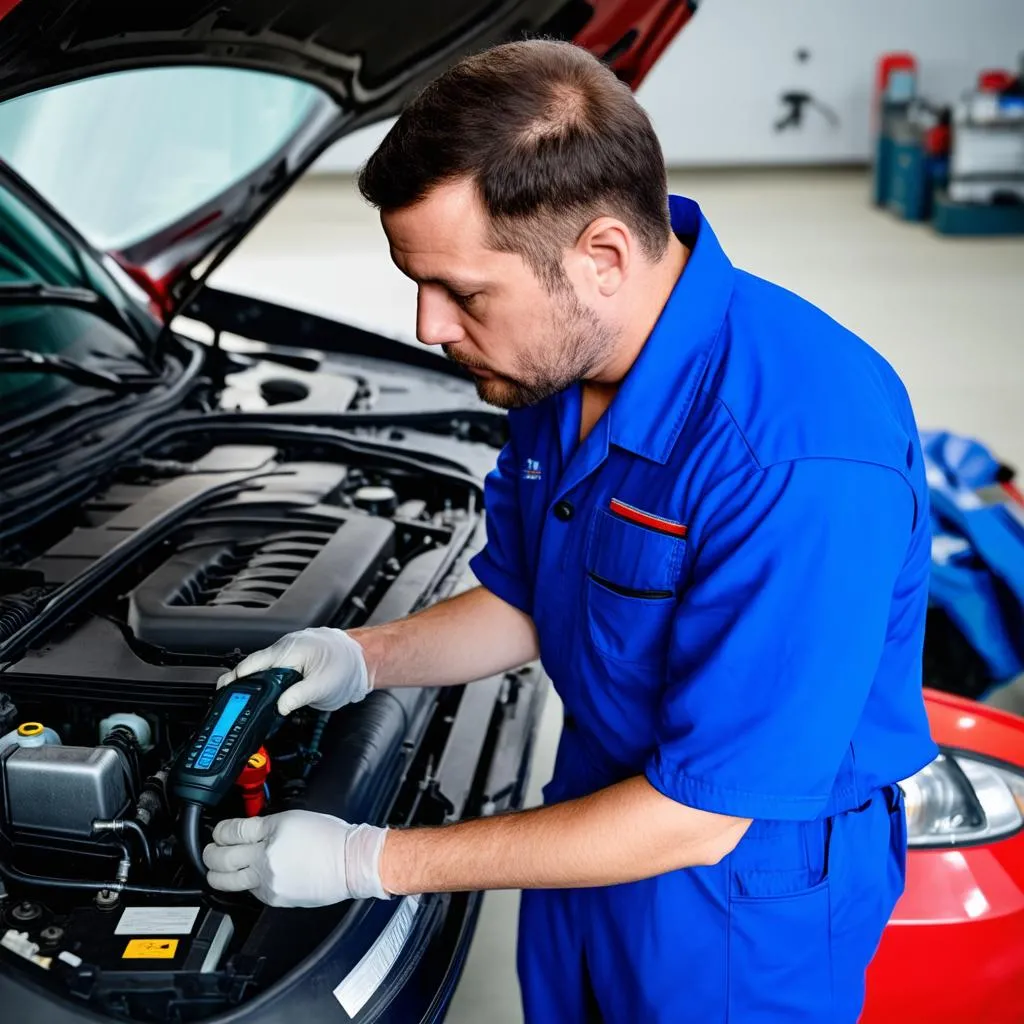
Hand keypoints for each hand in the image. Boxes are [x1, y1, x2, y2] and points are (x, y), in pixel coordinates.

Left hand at [202, 810, 390, 906]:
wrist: (351, 862)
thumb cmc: (331, 838)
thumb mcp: (295, 818)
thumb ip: (266, 826)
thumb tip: (246, 834)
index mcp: (272, 831)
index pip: (232, 831)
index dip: (220, 831)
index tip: (218, 832)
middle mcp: (266, 858)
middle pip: (222, 857)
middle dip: (210, 853)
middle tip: (210, 851)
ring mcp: (268, 881)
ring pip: (228, 881)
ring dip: (217, 874)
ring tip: (217, 869)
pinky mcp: (275, 898)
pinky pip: (251, 891)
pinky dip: (246, 884)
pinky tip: (250, 878)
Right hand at [216, 627, 371, 715]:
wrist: (363, 658)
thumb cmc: (348, 665)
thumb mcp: (323, 686)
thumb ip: (299, 696)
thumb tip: (280, 706)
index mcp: (290, 651)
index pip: (254, 664)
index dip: (236, 678)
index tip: (224, 690)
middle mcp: (286, 649)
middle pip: (254, 666)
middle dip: (239, 682)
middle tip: (226, 700)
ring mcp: (289, 655)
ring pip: (263, 669)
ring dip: (254, 683)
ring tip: (242, 702)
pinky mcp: (294, 662)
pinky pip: (273, 671)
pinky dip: (266, 682)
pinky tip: (263, 695)